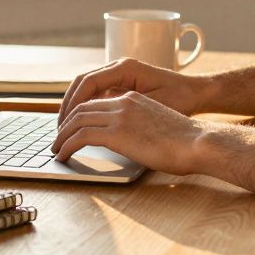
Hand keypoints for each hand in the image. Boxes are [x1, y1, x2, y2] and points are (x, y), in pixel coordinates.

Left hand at [50, 91, 202, 175]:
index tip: (71, 129)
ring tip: (56, 150)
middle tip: (57, 140)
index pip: (96, 102)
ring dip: (62, 136)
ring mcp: (120, 116)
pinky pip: (81, 136)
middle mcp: (124, 102)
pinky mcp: (117, 133)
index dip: (79, 115)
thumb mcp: (158, 126)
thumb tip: (133, 143)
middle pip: (81, 108)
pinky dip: (67, 146)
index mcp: (133, 98)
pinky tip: (63, 156)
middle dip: (65, 124)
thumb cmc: (186, 141)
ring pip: (77, 120)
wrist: (198, 142)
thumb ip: (141, 128)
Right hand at [57, 58, 209, 124]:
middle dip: (68, 106)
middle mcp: (120, 67)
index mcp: (125, 68)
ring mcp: (120, 75)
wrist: (198, 93)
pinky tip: (82, 125)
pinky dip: (87, 107)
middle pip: (82, 83)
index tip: (64, 124)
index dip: (73, 104)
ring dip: (75, 107)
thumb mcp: (153, 106)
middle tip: (59, 130)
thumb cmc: (181, 99)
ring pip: (87, 88)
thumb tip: (99, 120)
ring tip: (66, 129)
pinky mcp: (123, 84)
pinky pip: (98, 93)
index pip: (88, 82)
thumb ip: (126, 109)